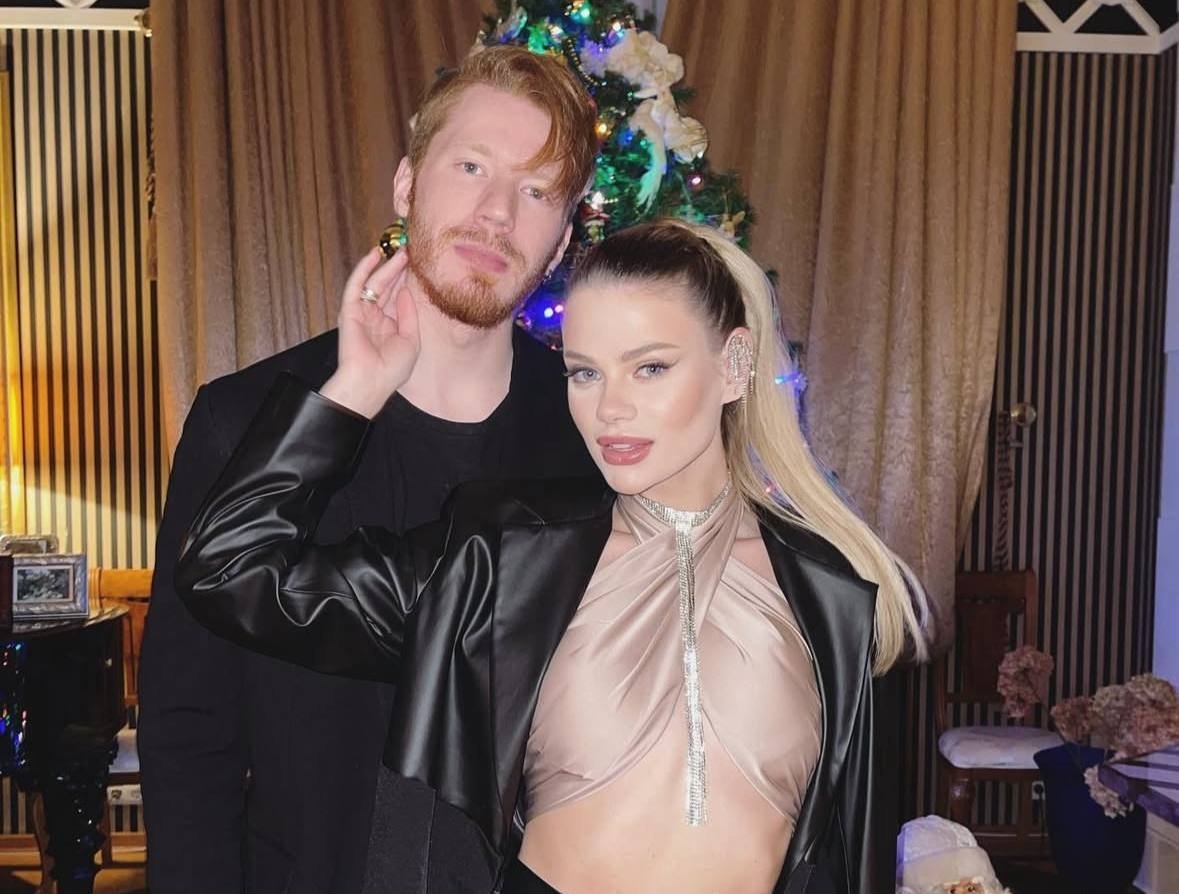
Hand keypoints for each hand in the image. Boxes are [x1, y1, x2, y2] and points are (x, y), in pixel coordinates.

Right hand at [320, 248, 419, 417]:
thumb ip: (409, 314)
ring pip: (374, 283)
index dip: (406, 280)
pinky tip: (375, 255)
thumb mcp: (411, 340)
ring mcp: (362, 313)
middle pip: (387, 287)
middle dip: (398, 268)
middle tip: (410, 250)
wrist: (372, 382)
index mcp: (389, 326)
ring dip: (386, 266)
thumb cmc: (392, 369)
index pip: (397, 296)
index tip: (418, 263)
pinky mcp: (349, 310)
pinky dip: (364, 269)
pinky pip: (356, 285)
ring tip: (400, 250)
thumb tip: (406, 290)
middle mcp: (375, 317)